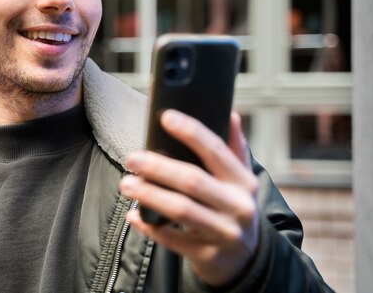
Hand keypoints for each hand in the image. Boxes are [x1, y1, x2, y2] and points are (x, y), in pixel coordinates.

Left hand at [118, 109, 259, 286]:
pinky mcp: (207, 255)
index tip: (165, 117)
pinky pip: (172, 240)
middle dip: (158, 167)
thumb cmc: (234, 208)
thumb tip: (230, 113)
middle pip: (192, 181)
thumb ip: (234, 148)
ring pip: (180, 210)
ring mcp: (223, 233)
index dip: (191, 132)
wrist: (246, 259)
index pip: (216, 151)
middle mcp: (238, 206)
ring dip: (149, 195)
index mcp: (244, 182)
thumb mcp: (241, 180)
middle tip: (132, 158)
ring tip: (126, 184)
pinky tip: (133, 215)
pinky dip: (149, 226)